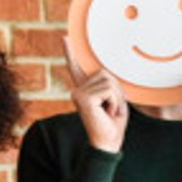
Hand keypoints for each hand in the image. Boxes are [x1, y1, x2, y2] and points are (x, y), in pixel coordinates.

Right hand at [64, 37, 127, 152]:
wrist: (107, 143)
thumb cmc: (113, 125)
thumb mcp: (115, 100)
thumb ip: (110, 86)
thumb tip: (107, 75)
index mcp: (85, 90)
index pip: (76, 68)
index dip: (70, 53)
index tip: (65, 38)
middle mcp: (78, 90)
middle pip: (106, 74)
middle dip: (116, 91)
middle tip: (110, 108)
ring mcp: (78, 93)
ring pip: (109, 82)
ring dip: (116, 98)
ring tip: (108, 111)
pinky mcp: (82, 98)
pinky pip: (108, 90)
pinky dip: (114, 102)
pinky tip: (106, 113)